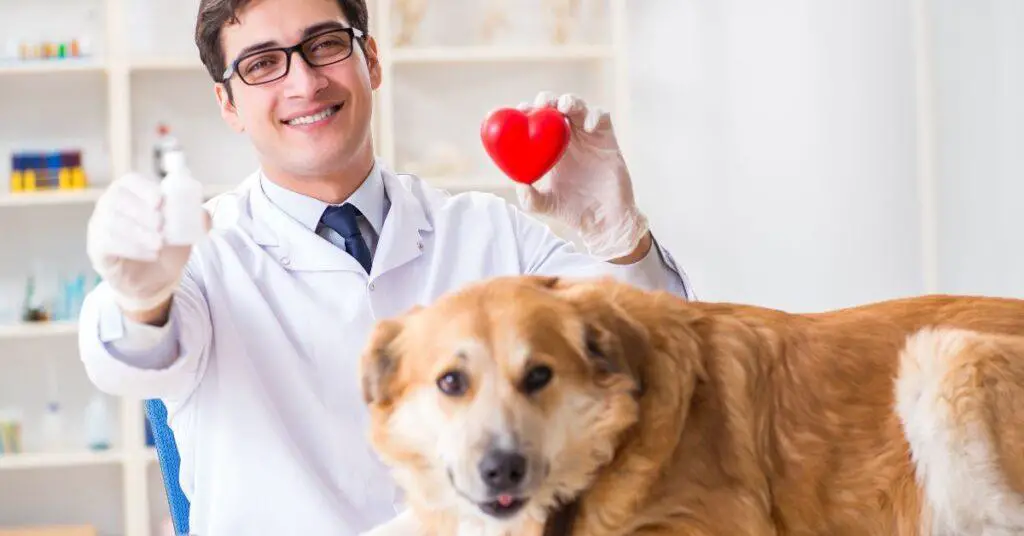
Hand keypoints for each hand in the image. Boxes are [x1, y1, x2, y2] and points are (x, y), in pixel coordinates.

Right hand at [86, 172, 203, 313]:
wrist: (155, 279)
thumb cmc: (167, 246)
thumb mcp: (186, 232)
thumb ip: (196, 221)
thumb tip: (204, 216)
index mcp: (131, 194)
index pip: (130, 181)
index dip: (144, 188)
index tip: (160, 201)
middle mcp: (110, 206)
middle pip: (117, 199)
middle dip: (141, 212)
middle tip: (161, 227)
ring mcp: (99, 226)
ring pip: (111, 221)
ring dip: (138, 232)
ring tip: (159, 245)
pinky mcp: (97, 247)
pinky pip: (107, 242)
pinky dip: (131, 248)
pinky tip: (150, 254)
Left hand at [514, 91, 649, 260]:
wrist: (603, 219)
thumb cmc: (573, 211)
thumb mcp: (546, 205)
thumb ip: (530, 198)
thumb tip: (519, 185)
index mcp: (549, 147)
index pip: (535, 121)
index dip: (527, 111)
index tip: (520, 110)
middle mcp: (567, 138)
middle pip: (555, 106)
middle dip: (547, 99)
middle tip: (541, 105)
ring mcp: (588, 136)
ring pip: (579, 106)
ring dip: (570, 101)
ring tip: (564, 108)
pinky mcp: (607, 139)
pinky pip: (603, 117)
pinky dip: (595, 116)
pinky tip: (587, 128)